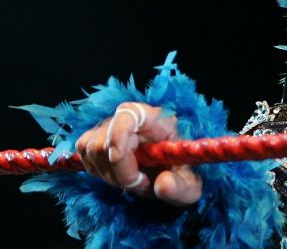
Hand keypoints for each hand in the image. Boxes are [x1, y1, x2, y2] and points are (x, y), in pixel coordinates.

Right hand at [74, 102, 202, 205]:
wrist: (173, 176)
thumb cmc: (182, 176)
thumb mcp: (190, 186)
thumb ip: (180, 187)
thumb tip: (162, 185)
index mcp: (157, 120)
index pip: (128, 113)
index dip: (117, 134)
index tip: (117, 158)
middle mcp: (131, 119)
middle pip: (103, 139)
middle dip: (118, 171)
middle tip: (140, 184)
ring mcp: (111, 128)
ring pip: (89, 148)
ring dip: (107, 174)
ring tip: (132, 181)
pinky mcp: (98, 140)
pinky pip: (83, 154)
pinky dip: (97, 171)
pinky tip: (117, 177)